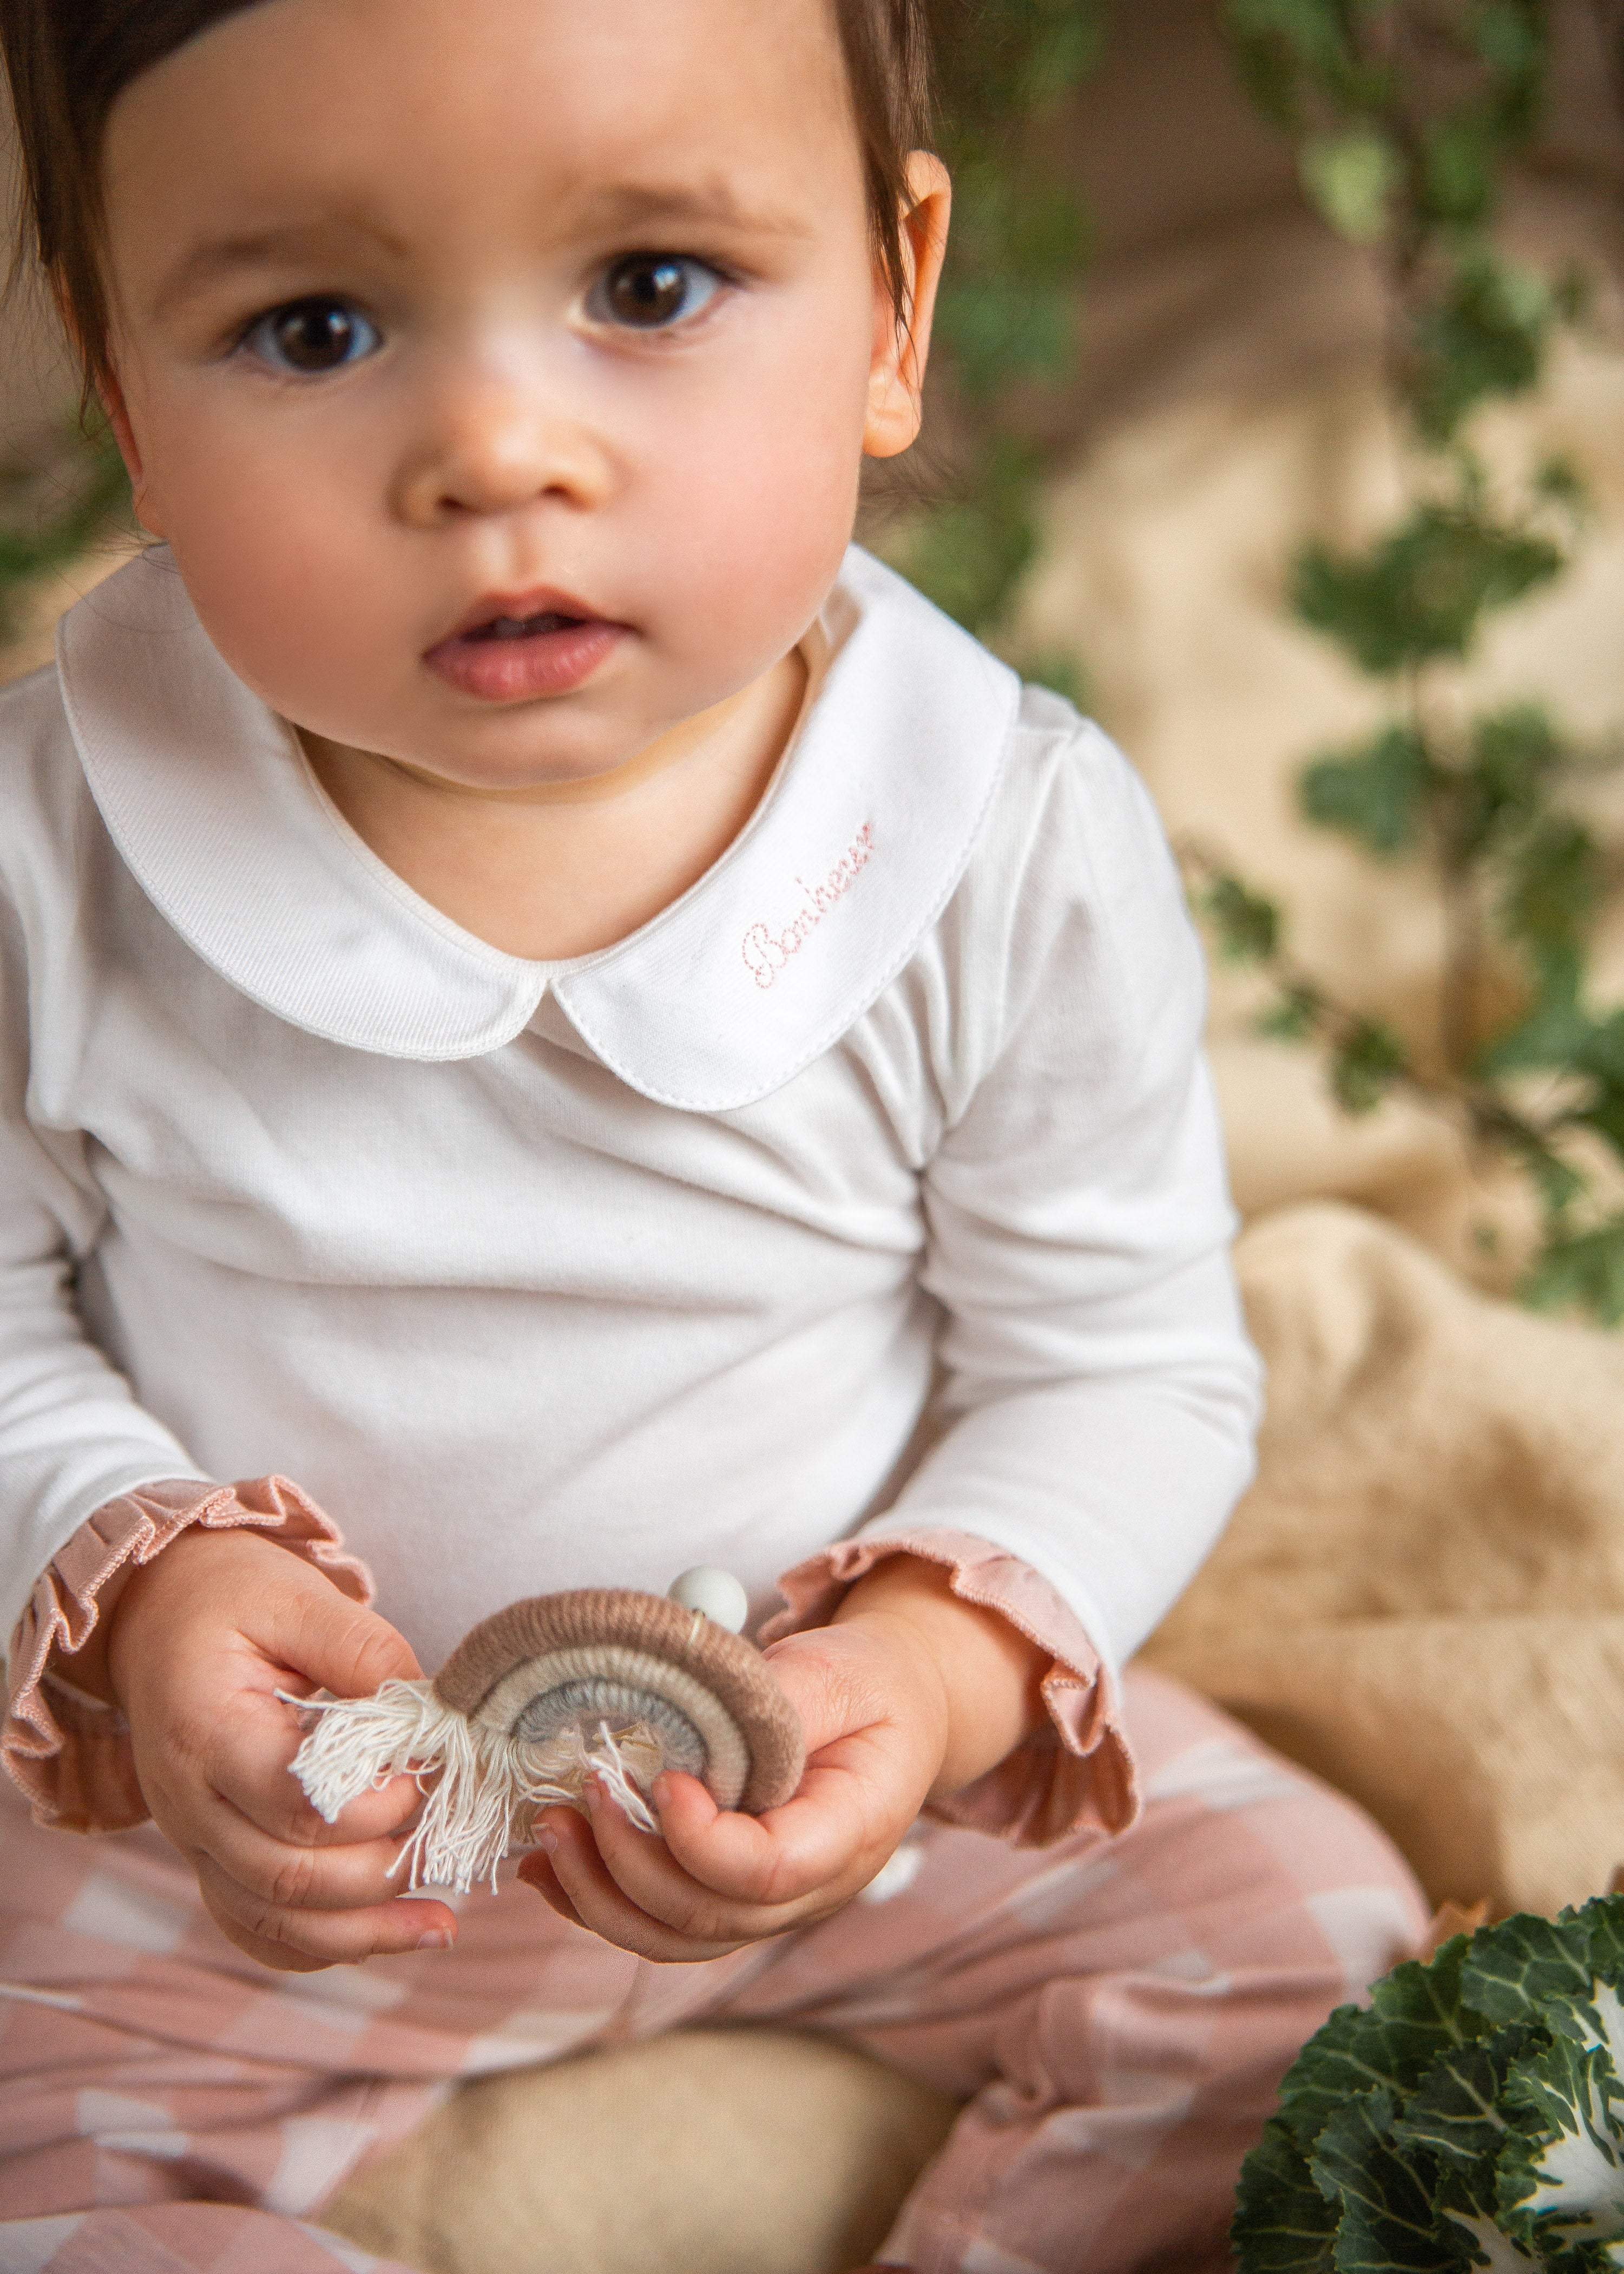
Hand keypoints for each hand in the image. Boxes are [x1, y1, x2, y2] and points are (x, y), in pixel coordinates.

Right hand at [105, 1527, 457, 1971]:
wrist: (159, 1616)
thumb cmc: (231, 1598)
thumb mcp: (295, 1595)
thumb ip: (364, 1650)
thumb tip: (432, 1713)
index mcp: (205, 1730)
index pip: (294, 1800)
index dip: (373, 1804)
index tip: (429, 1772)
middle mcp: (189, 1803)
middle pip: (286, 1875)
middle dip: (380, 1870)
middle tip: (451, 1836)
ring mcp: (193, 1842)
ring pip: (274, 1919)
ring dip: (364, 1931)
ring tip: (441, 1923)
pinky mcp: (211, 1860)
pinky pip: (258, 1929)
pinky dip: (323, 1944)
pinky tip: (386, 1933)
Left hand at [517, 1554, 1044, 1961]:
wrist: (897, 1712)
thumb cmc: (869, 1685)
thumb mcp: (839, 1668)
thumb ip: (780, 1701)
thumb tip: (696, 1729)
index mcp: (853, 1830)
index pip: (768, 1871)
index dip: (701, 1840)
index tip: (660, 1778)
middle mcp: (813, 1889)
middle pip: (710, 1916)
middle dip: (630, 1861)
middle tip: (586, 1788)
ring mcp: (771, 1906)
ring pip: (675, 1938)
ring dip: (600, 1894)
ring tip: (552, 1829)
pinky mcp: (729, 1897)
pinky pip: (659, 1925)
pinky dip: (596, 1902)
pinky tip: (548, 1866)